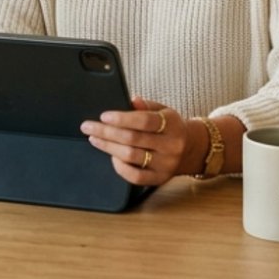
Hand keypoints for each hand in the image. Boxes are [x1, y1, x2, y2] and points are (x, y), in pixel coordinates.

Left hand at [79, 97, 202, 184]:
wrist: (191, 149)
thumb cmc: (170, 126)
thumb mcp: (163, 110)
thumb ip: (146, 106)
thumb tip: (131, 100)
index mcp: (172, 124)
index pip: (144, 121)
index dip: (122, 118)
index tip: (103, 116)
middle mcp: (170, 146)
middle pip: (133, 139)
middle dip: (106, 132)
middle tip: (88, 127)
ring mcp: (165, 164)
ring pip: (131, 156)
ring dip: (108, 147)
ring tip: (94, 139)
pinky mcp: (159, 179)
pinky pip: (135, 177)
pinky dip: (119, 167)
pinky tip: (110, 156)